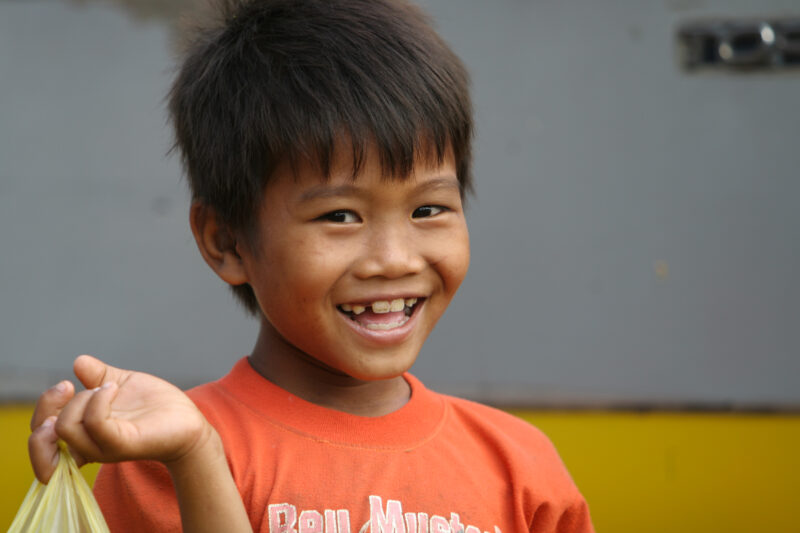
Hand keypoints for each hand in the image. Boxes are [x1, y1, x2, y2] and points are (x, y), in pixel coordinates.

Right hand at [29, 355, 212, 482]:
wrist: (186, 420)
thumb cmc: (153, 406)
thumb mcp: (120, 384)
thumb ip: (97, 375)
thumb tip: (78, 362)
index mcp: (82, 434)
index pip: (39, 438)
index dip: (40, 412)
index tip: (64, 387)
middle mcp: (88, 445)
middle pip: (42, 435)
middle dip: (48, 404)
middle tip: (69, 386)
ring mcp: (104, 447)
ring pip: (66, 427)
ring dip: (82, 398)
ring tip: (109, 388)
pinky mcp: (123, 444)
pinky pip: (96, 424)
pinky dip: (99, 399)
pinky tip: (115, 388)